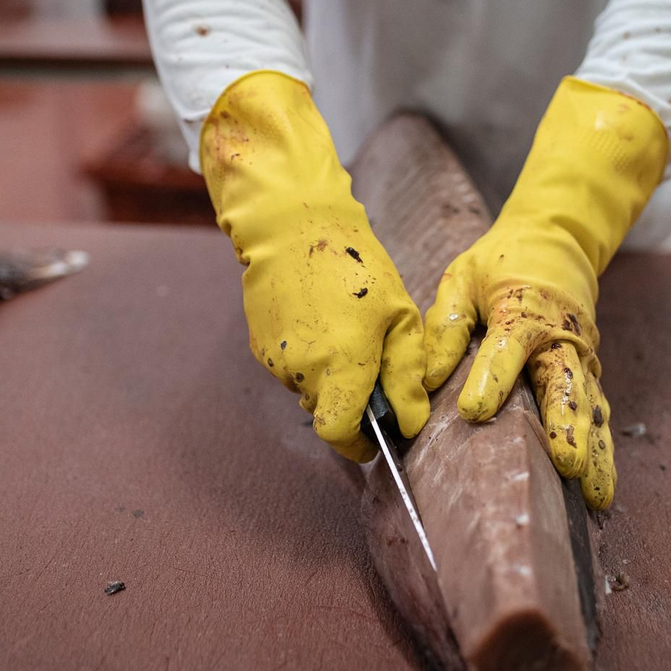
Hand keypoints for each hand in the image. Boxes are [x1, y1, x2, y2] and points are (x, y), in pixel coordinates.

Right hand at [201, 71, 429, 461]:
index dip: (359, 446)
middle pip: (327, 412)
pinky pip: (291, 368)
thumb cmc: (356, 264)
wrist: (292, 225)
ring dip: (330, 377)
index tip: (375, 440)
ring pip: (310, 390)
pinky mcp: (260, 346)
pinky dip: (309, 358)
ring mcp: (276, 360)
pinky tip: (320, 321)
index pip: (340, 434)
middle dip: (350, 402)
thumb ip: (407, 375)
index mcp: (341, 365)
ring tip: (344, 330)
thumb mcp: (399, 316)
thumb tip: (410, 423)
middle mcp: (302, 370)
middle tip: (371, 363)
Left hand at [421, 78, 669, 508]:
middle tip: (566, 462)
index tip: (474, 411)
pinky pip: (596, 413)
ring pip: (589, 407)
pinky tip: (601, 491)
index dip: (491, 379)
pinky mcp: (588, 373)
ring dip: (593, 450)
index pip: (506, 348)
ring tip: (594, 494)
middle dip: (566, 425)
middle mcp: (558, 338)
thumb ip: (446, 323)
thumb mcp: (463, 277)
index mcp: (521, 312)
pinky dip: (602, 451)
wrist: (557, 239)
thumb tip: (426, 378)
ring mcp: (579, 358)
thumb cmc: (502, 262)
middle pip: (564, 385)